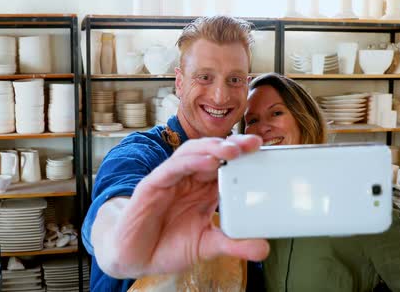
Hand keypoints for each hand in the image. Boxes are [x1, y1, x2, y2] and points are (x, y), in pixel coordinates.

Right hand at [95, 134, 268, 277]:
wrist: (135, 257)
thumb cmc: (167, 245)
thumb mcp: (207, 246)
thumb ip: (232, 244)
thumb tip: (263, 248)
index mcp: (203, 190)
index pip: (226, 165)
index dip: (244, 156)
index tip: (264, 151)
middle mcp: (188, 179)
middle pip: (212, 152)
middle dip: (233, 145)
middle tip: (254, 143)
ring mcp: (170, 179)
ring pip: (192, 152)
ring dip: (213, 147)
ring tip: (233, 149)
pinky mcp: (153, 184)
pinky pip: (172, 167)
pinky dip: (190, 162)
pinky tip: (207, 161)